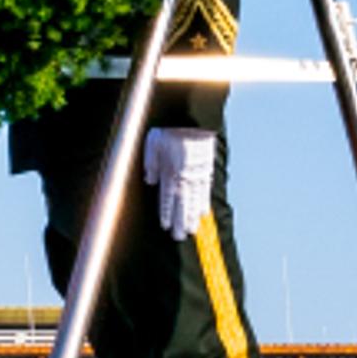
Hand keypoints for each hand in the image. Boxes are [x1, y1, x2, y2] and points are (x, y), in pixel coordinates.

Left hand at [143, 125, 214, 241]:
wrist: (193, 120)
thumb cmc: (171, 130)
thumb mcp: (153, 143)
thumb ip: (151, 163)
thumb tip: (150, 181)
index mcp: (170, 171)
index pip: (167, 197)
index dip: (166, 212)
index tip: (165, 226)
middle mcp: (184, 176)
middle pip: (182, 203)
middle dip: (180, 221)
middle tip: (180, 237)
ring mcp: (197, 175)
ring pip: (194, 200)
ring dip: (192, 216)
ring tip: (191, 230)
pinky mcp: (206, 170)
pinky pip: (205, 190)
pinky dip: (203, 202)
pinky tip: (203, 213)